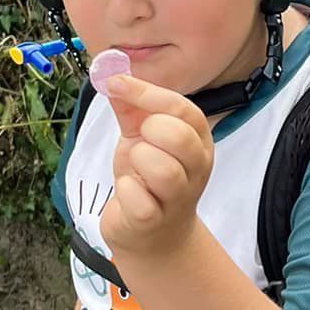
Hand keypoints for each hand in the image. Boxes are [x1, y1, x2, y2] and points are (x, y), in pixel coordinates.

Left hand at [98, 75, 213, 262]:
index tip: (115, 84)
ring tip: (135, 170)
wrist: (152, 237)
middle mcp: (197, 168)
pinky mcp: (155, 220)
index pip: (182, 108)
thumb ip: (130, 108)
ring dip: (138, 162)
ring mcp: (179, 197)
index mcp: (198, 140)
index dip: (146, 93)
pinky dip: (126, 190)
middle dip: (147, 133)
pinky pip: (138, 198)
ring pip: (162, 169)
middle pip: (177, 136)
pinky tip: (128, 192)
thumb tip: (110, 72)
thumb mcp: (141, 138)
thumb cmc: (149, 181)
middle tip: (139, 143)